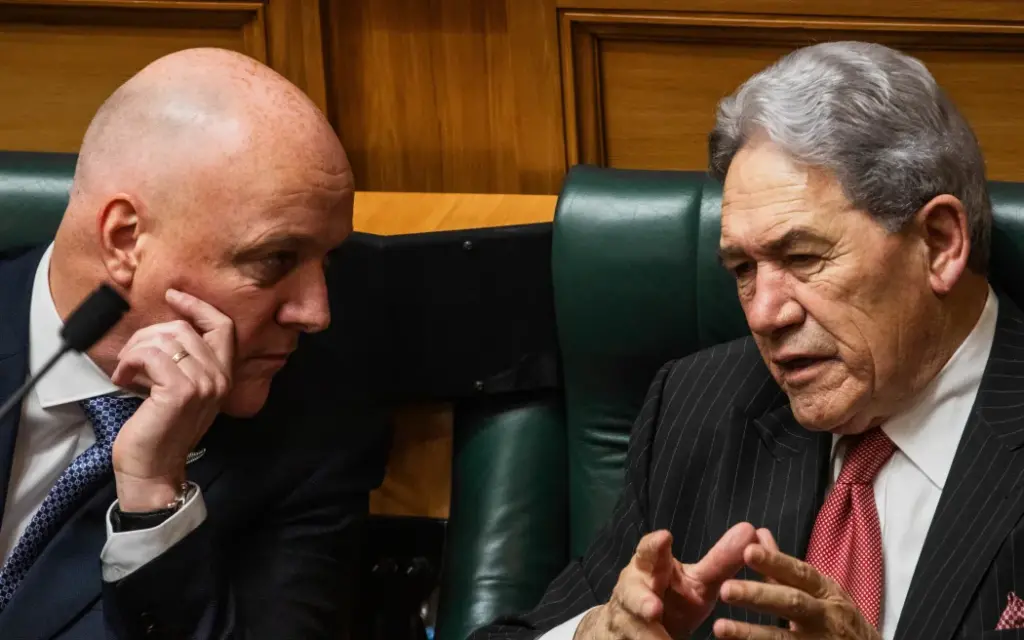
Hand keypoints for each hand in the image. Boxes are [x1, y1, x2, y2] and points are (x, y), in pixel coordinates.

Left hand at [110, 289, 233, 511]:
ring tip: (125, 370)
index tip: (173, 295)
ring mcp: (203, 383)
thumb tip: (163, 330)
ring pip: (165, 339)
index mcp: (224, 374)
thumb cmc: (161, 430)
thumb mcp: (183, 391)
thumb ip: (186, 362)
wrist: (153, 470)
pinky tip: (122, 379)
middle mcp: (220, 376)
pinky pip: (151, 355)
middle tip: (130, 357)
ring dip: (135, 350)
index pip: (223, 326)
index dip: (198, 306)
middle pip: (184, 328)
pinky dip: (130, 362)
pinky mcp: (180, 391)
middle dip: (148, 335)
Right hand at [574, 523, 758, 639]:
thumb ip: (720, 561)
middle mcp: (633, 589)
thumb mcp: (697, 582)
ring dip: (646, 635)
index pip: (648, 551)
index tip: (665, 537)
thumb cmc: (671, 597)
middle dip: (641, 601)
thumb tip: (752, 530)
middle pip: (631, 592)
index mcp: (649, 567)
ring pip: (632, 626)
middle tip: (655, 609)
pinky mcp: (626, 639)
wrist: (635, 627)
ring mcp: (626, 618)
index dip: (654, 546)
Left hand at [713, 542, 881, 639]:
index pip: (799, 572)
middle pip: (791, 603)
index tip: (747, 552)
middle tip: (725, 590)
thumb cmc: (835, 616)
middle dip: (758, 596)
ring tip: (720, 628)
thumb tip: (759, 534)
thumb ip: (784, 567)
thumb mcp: (818, 589)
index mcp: (824, 590)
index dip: (774, 562)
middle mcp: (825, 614)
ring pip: (785, 638)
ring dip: (751, 634)